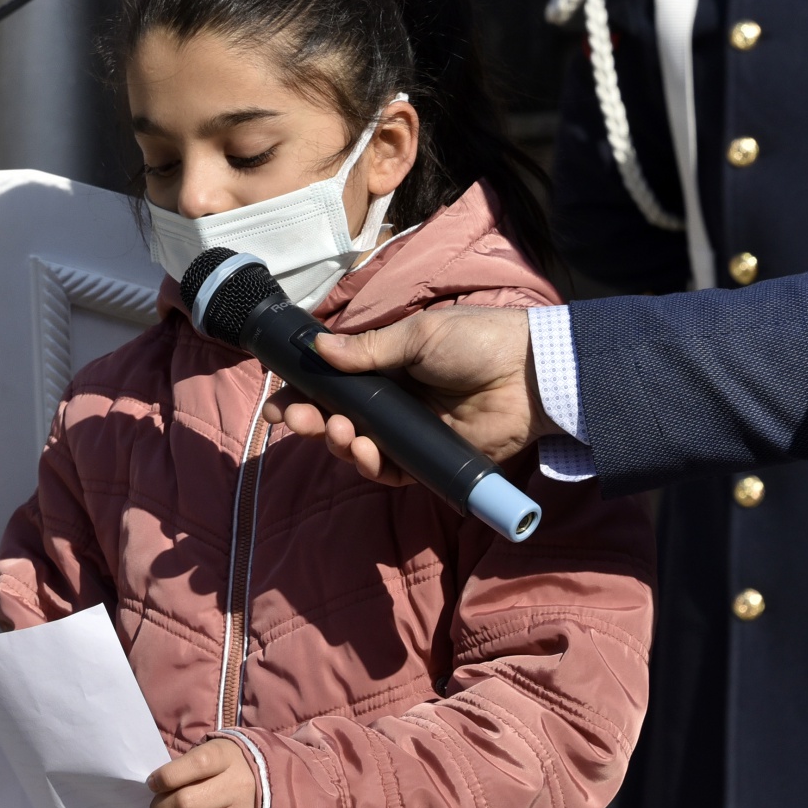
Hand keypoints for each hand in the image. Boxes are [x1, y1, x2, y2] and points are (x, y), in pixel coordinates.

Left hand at [147, 738, 256, 807]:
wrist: (273, 796)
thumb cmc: (229, 770)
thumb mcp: (215, 753)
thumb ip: (188, 765)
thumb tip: (156, 787)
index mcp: (229, 758)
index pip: (195, 765)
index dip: (166, 776)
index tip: (154, 783)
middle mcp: (238, 788)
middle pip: (185, 803)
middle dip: (161, 806)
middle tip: (159, 806)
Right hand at [262, 306, 558, 483]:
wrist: (529, 372)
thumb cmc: (476, 342)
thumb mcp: (418, 335)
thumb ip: (369, 349)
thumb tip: (319, 348)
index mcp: (386, 369)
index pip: (334, 386)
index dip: (303, 395)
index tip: (278, 403)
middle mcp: (393, 404)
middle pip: (338, 420)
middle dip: (311, 422)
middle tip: (297, 419)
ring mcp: (409, 434)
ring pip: (359, 449)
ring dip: (340, 443)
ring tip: (343, 432)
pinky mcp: (430, 462)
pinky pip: (391, 472)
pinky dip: (373, 466)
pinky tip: (367, 452)